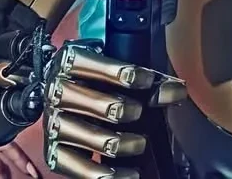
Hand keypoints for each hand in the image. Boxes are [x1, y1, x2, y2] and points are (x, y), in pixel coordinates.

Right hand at [43, 42, 186, 178]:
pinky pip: (81, 169)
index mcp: (69, 64)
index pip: (88, 63)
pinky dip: (109, 174)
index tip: (145, 80)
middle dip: (119, 108)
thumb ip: (147, 82)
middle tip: (138, 112)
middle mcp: (57, 93)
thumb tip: (177, 90)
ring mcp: (54, 124)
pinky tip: (129, 173)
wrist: (69, 109)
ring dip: (118, 142)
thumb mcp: (119, 77)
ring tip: (139, 144)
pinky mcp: (55, 153)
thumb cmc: (100, 86)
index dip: (117, 71)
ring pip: (87, 136)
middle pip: (90, 102)